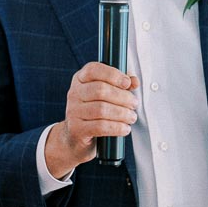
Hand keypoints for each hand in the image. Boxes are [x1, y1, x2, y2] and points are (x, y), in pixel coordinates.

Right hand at [44, 62, 138, 177]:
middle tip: (134, 104)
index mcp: (80, 80)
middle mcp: (74, 93)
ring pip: (101, 109)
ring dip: (122, 114)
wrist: (75, 136)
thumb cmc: (94, 112)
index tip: (127, 83)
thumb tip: (134, 81)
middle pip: (100, 90)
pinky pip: (100, 127)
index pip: (93, 69)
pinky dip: (117, 128)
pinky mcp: (76, 129)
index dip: (112, 74)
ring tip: (131, 117)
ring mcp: (73, 111)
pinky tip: (124, 128)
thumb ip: (120, 85)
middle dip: (123, 97)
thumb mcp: (105, 95)